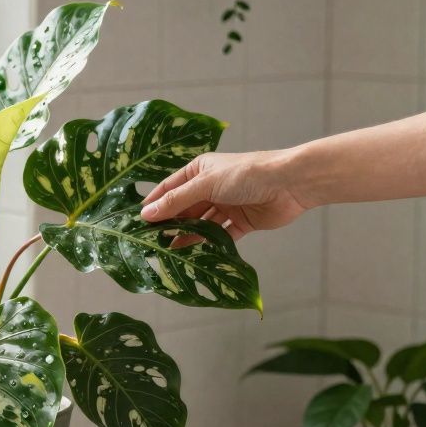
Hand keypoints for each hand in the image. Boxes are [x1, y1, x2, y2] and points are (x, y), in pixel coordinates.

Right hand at [139, 150, 310, 239]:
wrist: (289, 184)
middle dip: (170, 223)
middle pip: (185, 208)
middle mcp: (212, 187)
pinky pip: (220, 236)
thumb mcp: (205, 184)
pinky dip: (209, 245)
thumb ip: (176, 201)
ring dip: (188, 236)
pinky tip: (195, 255)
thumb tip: (146, 214)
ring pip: (201, 224)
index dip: (154, 204)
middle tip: (150, 241)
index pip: (170, 188)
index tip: (136, 221)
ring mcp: (227, 205)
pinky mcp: (241, 223)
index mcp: (200, 170)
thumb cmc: (247, 174)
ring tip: (169, 251)